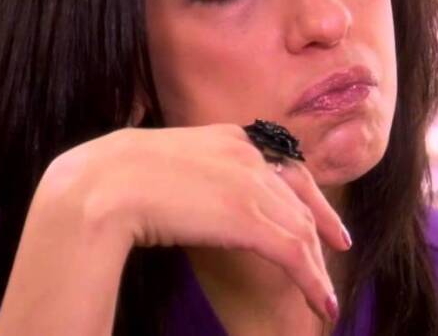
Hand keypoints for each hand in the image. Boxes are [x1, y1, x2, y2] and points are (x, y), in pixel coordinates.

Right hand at [40, 124, 349, 321]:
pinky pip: (294, 253)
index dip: (306, 193)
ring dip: (316, 267)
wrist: (100, 185)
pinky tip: (320, 301)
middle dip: (321, 225)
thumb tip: (186, 197)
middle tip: (337, 247)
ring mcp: (250, 184)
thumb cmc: (110, 179)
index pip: (283, 165)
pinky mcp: (249, 218)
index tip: (319, 215)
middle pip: (299, 196)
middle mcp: (247, 154)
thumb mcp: (162, 167)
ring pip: (300, 229)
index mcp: (226, 137)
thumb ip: (189, 175)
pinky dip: (312, 280)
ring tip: (326, 295)